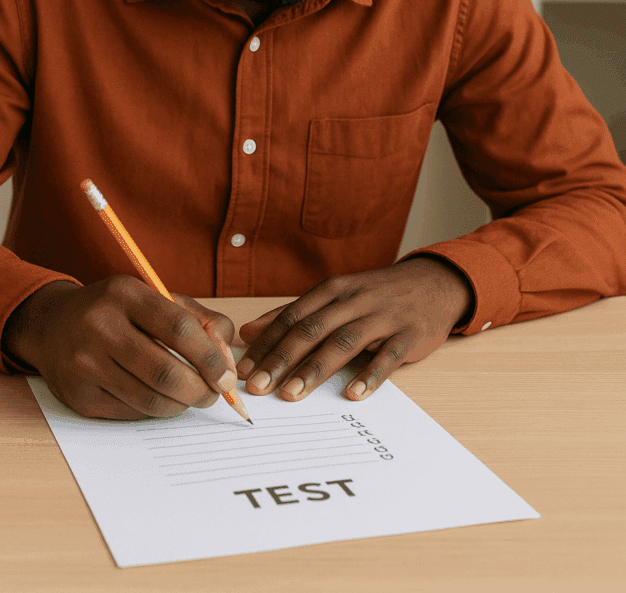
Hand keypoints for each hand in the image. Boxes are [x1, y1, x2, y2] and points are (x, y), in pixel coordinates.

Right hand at [1, 275, 236, 419]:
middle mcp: (100, 326)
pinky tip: (159, 398)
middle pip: (166, 371)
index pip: (179, 328)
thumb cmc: (118, 311)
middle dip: (200, 390)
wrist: (51, 325)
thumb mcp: (158, 299)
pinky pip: (130, 412)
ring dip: (181, 405)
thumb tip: (226, 362)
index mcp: (125, 294)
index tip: (227, 376)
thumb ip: (202, 321)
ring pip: (150, 399)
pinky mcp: (77, 395)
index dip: (210, 358)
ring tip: (190, 397)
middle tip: (213, 395)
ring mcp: (84, 363)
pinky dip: (155, 411)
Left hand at [237, 256, 473, 401]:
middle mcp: (353, 300)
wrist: (433, 283)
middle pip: (312, 330)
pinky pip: (387, 356)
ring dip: (315, 369)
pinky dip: (370, 375)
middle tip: (259, 386)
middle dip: (282, 359)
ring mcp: (382, 316)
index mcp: (332, 289)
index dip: (267, 343)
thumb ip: (293, 313)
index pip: (292, 316)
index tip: (244, 369)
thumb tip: (249, 331)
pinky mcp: (407, 334)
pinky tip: (353, 393)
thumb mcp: (335, 295)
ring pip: (343, 342)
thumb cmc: (376, 294)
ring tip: (292, 394)